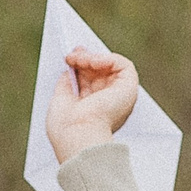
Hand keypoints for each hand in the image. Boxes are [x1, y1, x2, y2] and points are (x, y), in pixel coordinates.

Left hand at [46, 45, 139, 163]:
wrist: (76, 135)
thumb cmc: (66, 126)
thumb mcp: (62, 99)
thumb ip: (68, 83)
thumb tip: (71, 67)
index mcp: (96, 111)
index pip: (92, 82)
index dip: (82, 66)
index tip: (70, 58)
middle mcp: (110, 104)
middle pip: (101, 72)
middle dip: (85, 57)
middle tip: (72, 54)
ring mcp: (121, 97)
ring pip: (111, 66)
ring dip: (91, 58)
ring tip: (77, 60)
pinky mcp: (129, 89)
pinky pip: (123, 64)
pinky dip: (107, 58)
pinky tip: (92, 62)